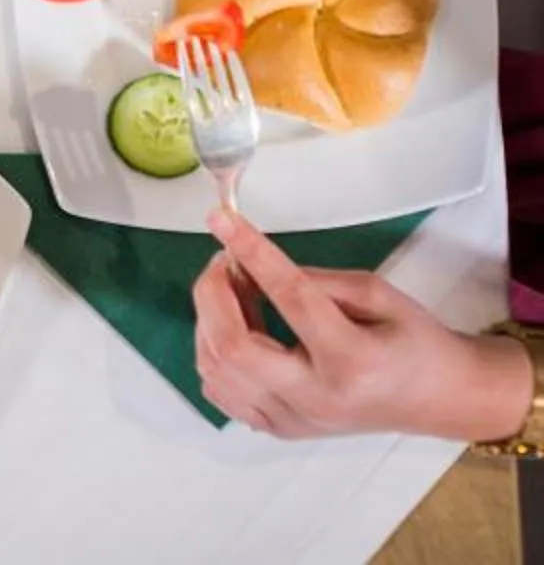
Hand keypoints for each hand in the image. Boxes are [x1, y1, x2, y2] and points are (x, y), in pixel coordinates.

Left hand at [194, 209, 529, 442]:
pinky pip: (222, 391)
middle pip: (232, 347)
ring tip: (236, 290)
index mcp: (352, 359)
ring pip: (216, 370)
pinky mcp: (282, 430)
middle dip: (212, 292)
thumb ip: (314, 279)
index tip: (222, 219)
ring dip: (209, 319)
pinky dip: (214, 352)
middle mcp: (318, 399)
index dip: (250, 252)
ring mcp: (296, 421)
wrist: (439, 399)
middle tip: (226, 259)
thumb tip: (254, 262)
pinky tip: (237, 326)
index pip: (289, 298)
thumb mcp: (375, 292)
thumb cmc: (415, 341)